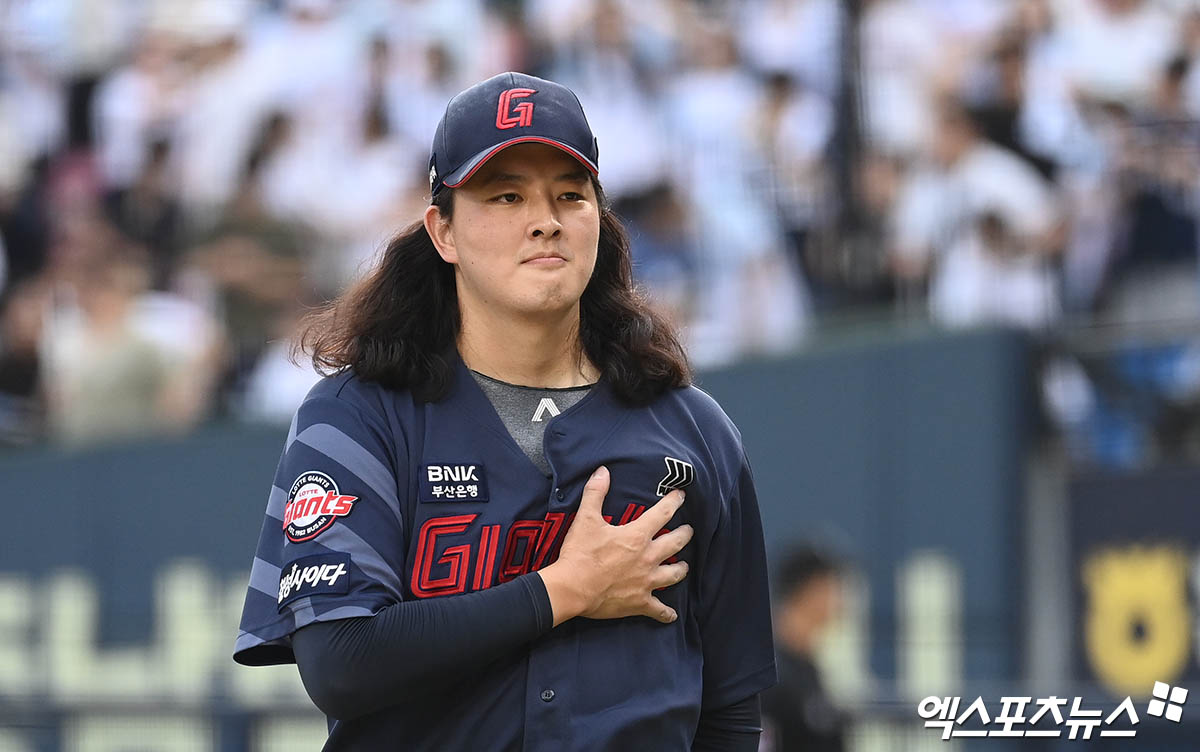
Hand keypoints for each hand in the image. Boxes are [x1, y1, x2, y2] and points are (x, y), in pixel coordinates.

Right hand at [538, 466, 692, 625]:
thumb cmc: (580, 554)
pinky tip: (671, 615)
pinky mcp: (640, 602)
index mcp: (637, 536)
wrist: (572, 588)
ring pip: (674, 574)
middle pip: (676, 544)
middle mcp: (648, 558)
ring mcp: (646, 582)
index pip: (662, 514)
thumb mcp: (586, 519)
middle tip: (689, 530)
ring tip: (684, 566)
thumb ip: (595, 493)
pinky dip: (666, 613)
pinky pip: (659, 610)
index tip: (681, 496)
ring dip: (681, 569)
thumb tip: (603, 471)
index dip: (674, 502)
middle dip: (684, 534)